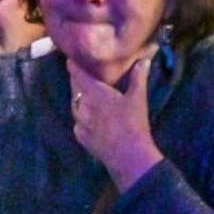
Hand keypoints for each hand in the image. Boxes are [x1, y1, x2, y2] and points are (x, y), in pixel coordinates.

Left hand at [68, 50, 162, 191]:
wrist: (127, 154)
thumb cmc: (133, 122)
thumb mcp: (138, 97)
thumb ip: (138, 77)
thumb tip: (143, 60)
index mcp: (95, 92)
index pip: (77, 74)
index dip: (72, 66)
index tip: (69, 59)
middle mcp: (82, 105)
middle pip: (74, 88)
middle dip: (76, 81)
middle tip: (80, 75)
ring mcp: (79, 121)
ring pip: (74, 105)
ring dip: (78, 98)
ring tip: (85, 95)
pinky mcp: (79, 135)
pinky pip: (77, 122)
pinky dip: (81, 117)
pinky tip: (89, 118)